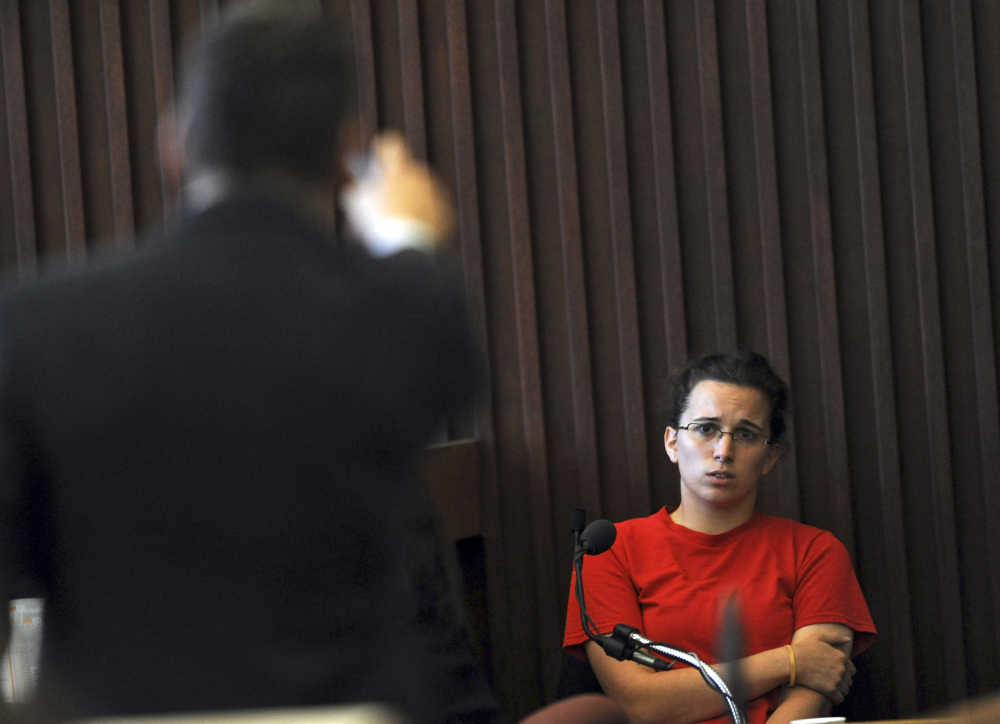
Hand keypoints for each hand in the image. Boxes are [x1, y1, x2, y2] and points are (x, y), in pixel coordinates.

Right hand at [341, 131, 455, 254]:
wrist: (405, 248)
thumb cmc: (379, 224)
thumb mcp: (356, 204)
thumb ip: (357, 190)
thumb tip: (357, 189)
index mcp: (397, 168)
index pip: (392, 144)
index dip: (384, 149)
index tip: (379, 156)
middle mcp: (420, 176)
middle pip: (408, 172)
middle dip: (397, 182)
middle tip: (386, 198)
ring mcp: (434, 193)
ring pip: (421, 191)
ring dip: (411, 200)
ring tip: (397, 218)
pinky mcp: (444, 212)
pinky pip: (432, 209)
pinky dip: (423, 215)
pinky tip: (411, 228)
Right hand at [790, 631, 855, 703]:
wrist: (792, 662)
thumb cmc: (804, 649)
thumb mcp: (819, 637)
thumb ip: (835, 637)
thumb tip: (848, 639)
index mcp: (841, 657)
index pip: (851, 670)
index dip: (845, 673)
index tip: (837, 674)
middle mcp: (842, 669)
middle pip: (849, 681)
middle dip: (843, 682)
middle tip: (833, 682)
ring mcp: (836, 680)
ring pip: (845, 690)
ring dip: (840, 691)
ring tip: (832, 690)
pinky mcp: (830, 690)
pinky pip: (839, 698)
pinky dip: (836, 699)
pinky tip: (831, 698)